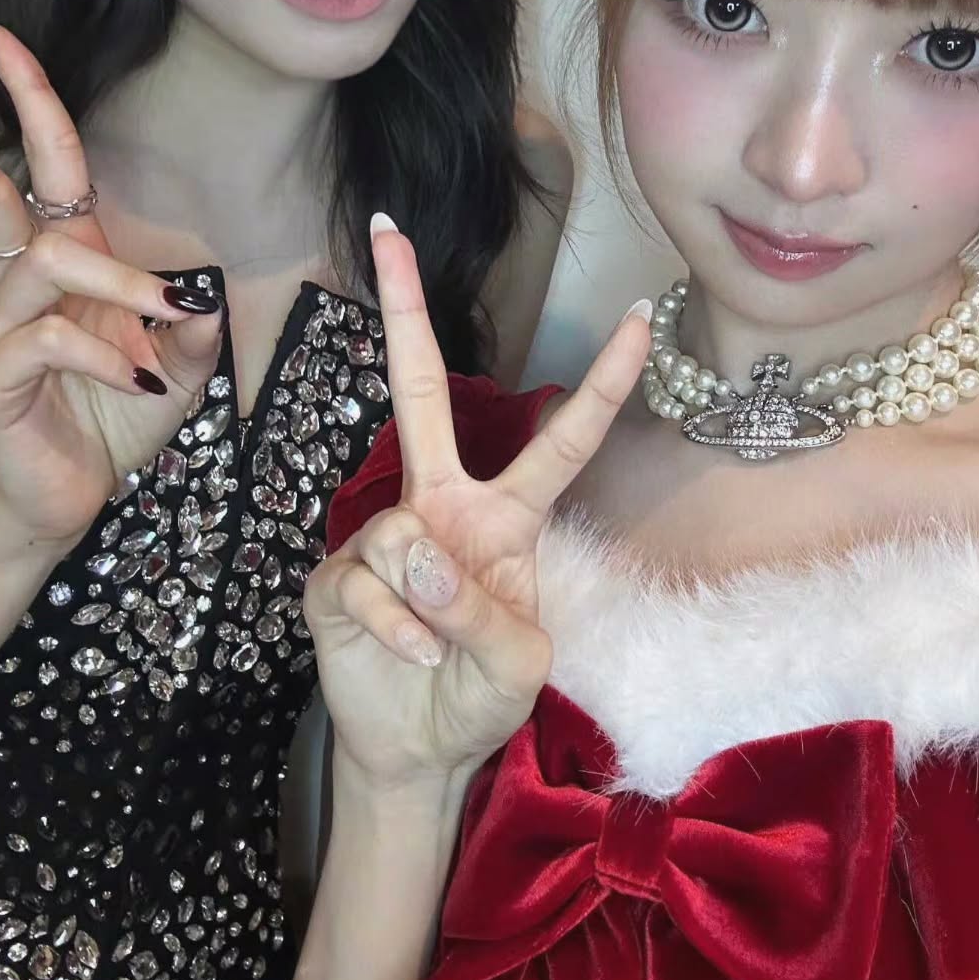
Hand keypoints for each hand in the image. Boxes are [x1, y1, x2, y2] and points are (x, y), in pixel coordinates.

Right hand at [0, 22, 223, 550]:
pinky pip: (46, 338)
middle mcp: (24, 285)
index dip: (27, 98)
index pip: (45, 164)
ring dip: (117, 283)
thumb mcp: (180, 367)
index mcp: (68, 262)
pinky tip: (136, 378)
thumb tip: (197, 293)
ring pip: (47, 263)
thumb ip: (192, 326)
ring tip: (161, 324)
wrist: (78, 497)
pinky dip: (102, 352)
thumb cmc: (117, 418)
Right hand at [305, 215, 650, 789]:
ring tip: (436, 651)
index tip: (644, 315)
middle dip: (405, 310)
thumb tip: (415, 553)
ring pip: (403, 533)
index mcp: (508, 517)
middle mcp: (445, 507)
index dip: (607, 381)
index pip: (565, 438)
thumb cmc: (482, 694)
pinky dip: (395, 632)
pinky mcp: (334, 576)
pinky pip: (367, 582)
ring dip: (431, 606)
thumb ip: (486, 610)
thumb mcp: (523, 662)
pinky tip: (404, 656)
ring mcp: (386, 535)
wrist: (416, 752)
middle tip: (385, 227)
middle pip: (423, 392)